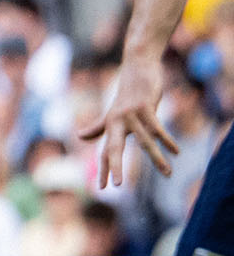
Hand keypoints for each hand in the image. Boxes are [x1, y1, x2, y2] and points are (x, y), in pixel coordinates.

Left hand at [78, 57, 178, 186]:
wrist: (137, 66)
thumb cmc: (127, 93)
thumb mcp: (113, 112)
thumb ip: (99, 126)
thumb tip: (80, 136)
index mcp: (110, 126)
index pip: (105, 152)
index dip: (104, 169)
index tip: (101, 188)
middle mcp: (117, 121)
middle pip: (114, 148)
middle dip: (115, 167)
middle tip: (118, 185)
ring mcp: (131, 114)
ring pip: (145, 141)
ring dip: (158, 159)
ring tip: (168, 174)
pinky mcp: (145, 106)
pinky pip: (158, 127)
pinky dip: (167, 140)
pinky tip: (176, 151)